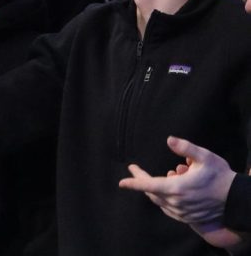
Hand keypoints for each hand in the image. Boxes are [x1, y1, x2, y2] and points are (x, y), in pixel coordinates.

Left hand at [119, 136, 236, 224]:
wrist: (236, 200)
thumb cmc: (220, 176)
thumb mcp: (205, 157)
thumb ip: (185, 148)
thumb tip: (169, 140)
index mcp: (176, 188)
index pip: (148, 185)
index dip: (134, 183)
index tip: (122, 182)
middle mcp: (176, 203)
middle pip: (151, 192)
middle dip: (141, 181)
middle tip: (135, 170)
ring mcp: (181, 212)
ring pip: (159, 201)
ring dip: (154, 189)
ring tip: (157, 176)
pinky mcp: (186, 218)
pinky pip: (168, 208)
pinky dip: (163, 198)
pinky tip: (168, 189)